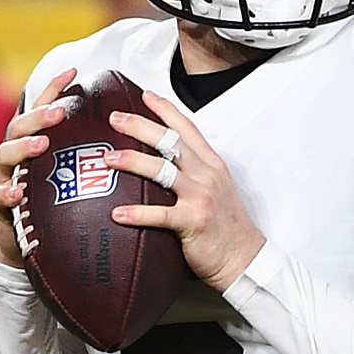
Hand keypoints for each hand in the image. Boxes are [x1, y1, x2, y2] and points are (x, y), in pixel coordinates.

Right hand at [0, 69, 75, 267]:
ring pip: (4, 155)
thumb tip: (128, 142)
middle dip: (38, 116)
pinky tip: (18, 192)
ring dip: (22, 147)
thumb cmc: (52, 208)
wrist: (24, 245)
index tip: (73, 72)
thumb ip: (87, 161)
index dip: (54, 90)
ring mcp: (3, 179)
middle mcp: (14, 157)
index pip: (41, 110)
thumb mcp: (70, 181)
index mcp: (32, 145)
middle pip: (19, 127)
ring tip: (41, 145)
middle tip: (60, 112)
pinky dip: (6, 193)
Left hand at [107, 92, 263, 291]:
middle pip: (170, 142)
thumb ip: (196, 173)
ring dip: (132, 161)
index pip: (187, 128)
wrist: (245, 258)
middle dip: (140, 126)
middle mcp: (207, 175)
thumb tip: (166, 164)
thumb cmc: (227, 228)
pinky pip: (159, 214)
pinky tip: (116, 214)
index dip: (165, 109)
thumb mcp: (217, 190)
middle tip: (115, 118)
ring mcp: (201, 197)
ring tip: (108, 159)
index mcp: (212, 165)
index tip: (145, 95)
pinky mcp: (193, 222)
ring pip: (162, 170)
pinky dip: (136, 214)